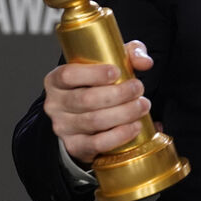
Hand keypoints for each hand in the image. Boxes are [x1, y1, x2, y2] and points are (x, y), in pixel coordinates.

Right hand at [43, 40, 153, 164]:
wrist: (89, 118)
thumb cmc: (99, 84)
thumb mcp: (111, 62)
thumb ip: (130, 54)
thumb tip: (145, 62)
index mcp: (56, 80)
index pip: (68, 75)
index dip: (93, 73)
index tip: (117, 72)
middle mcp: (55, 104)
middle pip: (85, 99)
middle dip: (118, 94)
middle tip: (139, 88)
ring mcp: (63, 127)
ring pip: (94, 121)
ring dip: (124, 113)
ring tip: (143, 105)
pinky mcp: (75, 146)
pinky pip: (97, 144)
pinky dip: (119, 135)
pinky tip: (135, 126)